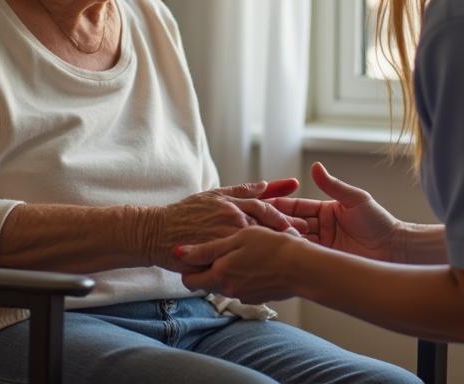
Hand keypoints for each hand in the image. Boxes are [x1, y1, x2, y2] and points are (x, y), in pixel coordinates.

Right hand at [142, 179, 305, 269]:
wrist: (158, 232)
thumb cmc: (186, 212)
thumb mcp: (214, 194)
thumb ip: (242, 191)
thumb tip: (265, 185)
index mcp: (233, 205)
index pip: (267, 209)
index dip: (285, 217)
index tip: (302, 223)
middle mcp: (231, 220)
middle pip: (267, 228)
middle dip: (287, 234)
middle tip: (305, 241)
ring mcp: (225, 240)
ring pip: (256, 247)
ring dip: (275, 252)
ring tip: (292, 260)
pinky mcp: (216, 257)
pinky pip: (239, 264)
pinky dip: (254, 269)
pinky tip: (267, 277)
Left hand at [177, 227, 303, 303]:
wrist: (303, 267)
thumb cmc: (272, 246)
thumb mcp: (237, 240)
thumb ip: (206, 249)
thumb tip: (179, 253)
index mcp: (220, 275)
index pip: (190, 280)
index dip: (188, 267)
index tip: (193, 254)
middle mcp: (229, 289)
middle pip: (206, 282)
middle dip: (208, 268)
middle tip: (219, 249)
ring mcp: (244, 295)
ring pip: (226, 283)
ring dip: (228, 270)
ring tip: (243, 251)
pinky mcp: (257, 297)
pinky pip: (242, 285)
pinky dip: (244, 275)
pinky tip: (256, 261)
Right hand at [267, 162, 401, 260]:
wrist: (395, 249)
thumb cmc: (379, 222)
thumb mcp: (355, 200)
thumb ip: (333, 186)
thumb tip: (315, 166)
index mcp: (324, 211)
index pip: (295, 207)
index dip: (279, 205)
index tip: (263, 203)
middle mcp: (319, 228)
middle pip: (291, 224)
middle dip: (275, 223)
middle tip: (258, 223)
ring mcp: (321, 246)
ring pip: (294, 241)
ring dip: (281, 239)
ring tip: (266, 238)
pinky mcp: (325, 262)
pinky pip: (305, 257)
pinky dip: (293, 254)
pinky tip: (281, 253)